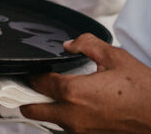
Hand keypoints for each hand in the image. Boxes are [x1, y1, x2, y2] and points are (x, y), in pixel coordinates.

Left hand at [21, 33, 150, 132]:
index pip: (38, 83)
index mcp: (73, 93)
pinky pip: (70, 128)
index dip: (34, 73)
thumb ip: (87, 44)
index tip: (37, 68)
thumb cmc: (144, 90)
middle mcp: (73, 116)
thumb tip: (69, 44)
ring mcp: (82, 131)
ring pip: (51, 121)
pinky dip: (68, 118)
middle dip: (29, 97)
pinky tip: (80, 105)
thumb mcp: (115, 57)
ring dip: (50, 109)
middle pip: (33, 110)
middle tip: (35, 85)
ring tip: (61, 94)